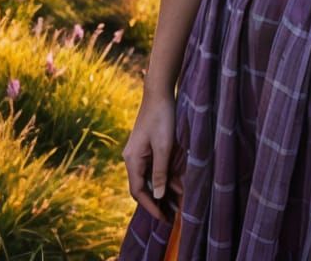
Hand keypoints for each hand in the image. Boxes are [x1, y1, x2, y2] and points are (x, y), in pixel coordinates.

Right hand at [122, 91, 177, 222]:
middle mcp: (133, 158)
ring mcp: (140, 152)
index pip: (138, 191)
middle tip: (172, 215)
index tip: (164, 218)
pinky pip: (155, 166)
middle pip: (143, 186)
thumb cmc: (161, 117)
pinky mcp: (148, 146)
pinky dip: (165, 176)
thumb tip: (159, 196)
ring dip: (163, 190)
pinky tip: (178, 183)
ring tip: (178, 203)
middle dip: (157, 201)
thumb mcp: (164, 146)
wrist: (159, 92)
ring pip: (151, 177)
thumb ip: (161, 171)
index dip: (150, 206)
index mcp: (132, 160)